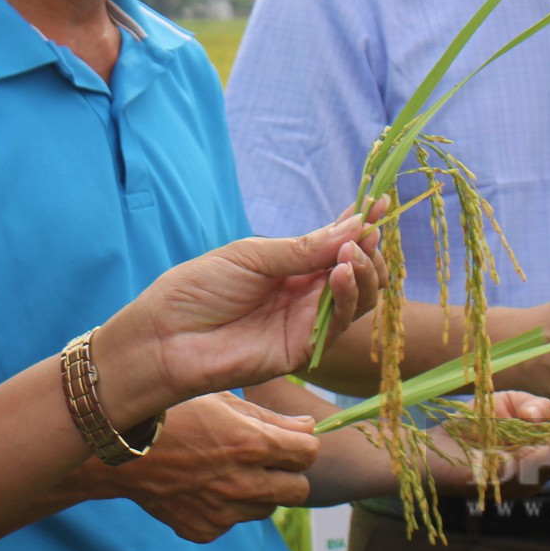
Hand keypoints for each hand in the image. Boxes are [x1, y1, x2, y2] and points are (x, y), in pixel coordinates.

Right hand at [91, 393, 317, 542]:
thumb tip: (309, 428)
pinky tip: (203, 486)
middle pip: (299, 490)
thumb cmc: (172, 415)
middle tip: (266, 459)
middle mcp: (244, 484)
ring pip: (267, 508)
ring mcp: (225, 513)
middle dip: (289, 473)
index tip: (289, 439)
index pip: (309, 453)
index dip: (302, 443)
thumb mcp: (221, 401)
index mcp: (253, 445)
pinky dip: (226, 508)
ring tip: (229, 471)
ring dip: (259, 492)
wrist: (122, 453)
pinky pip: (233, 522)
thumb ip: (271, 418)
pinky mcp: (205, 530)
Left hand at [95, 213, 382, 417]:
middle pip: (358, 271)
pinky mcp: (304, 350)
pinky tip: (343, 273)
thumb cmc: (198, 289)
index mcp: (291, 265)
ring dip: (364, 271)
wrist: (166, 336)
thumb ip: (302, 248)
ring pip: (359, 298)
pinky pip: (339, 324)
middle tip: (367, 232)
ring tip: (352, 252)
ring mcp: (307, 322)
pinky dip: (348, 296)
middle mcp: (305, 293)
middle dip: (369, 249)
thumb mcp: (251, 256)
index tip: (383, 201)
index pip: (337, 242)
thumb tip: (355, 226)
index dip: (362, 224)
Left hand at [425, 391, 549, 497]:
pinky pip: (518, 472)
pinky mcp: (494, 483)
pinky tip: (544, 447)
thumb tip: (546, 413)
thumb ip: (530, 405)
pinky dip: (532, 460)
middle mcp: (534, 470)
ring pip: (546, 467)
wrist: (427, 448)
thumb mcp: (505, 405)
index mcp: (541, 450)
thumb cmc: (471, 428)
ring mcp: (516, 480)